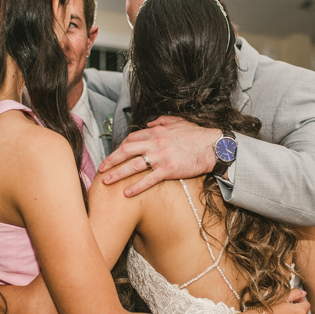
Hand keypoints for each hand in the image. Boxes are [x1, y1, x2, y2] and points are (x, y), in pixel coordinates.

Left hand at [98, 116, 218, 196]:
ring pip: (132, 165)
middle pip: (126, 151)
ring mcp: (160, 157)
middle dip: (111, 160)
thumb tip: (150, 122)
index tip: (114, 155)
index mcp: (156, 131)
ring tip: (106, 181)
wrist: (212, 147)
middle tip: (101, 169)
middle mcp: (155, 143)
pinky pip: (148, 180)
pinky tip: (126, 193)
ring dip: (117, 173)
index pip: (131, 138)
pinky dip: (136, 187)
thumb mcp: (178, 121)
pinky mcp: (168, 170)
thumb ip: (161, 120)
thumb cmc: (197, 135)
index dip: (120, 147)